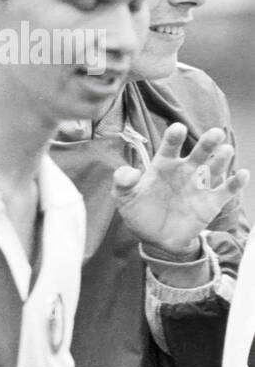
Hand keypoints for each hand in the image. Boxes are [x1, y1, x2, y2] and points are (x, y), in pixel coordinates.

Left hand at [113, 123, 248, 254]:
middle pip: (198, 153)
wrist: (154, 238)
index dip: (174, 137)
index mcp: (163, 165)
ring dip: (221, 159)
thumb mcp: (124, 197)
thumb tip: (130, 171)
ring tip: (225, 150)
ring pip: (215, 168)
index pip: (170, 147)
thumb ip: (123, 182)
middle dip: (207, 143)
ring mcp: (199, 185)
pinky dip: (235, 183)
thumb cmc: (138, 211)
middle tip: (215, 133)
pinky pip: (226, 190)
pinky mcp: (211, 202)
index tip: (178, 128)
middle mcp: (185, 171)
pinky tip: (242, 174)